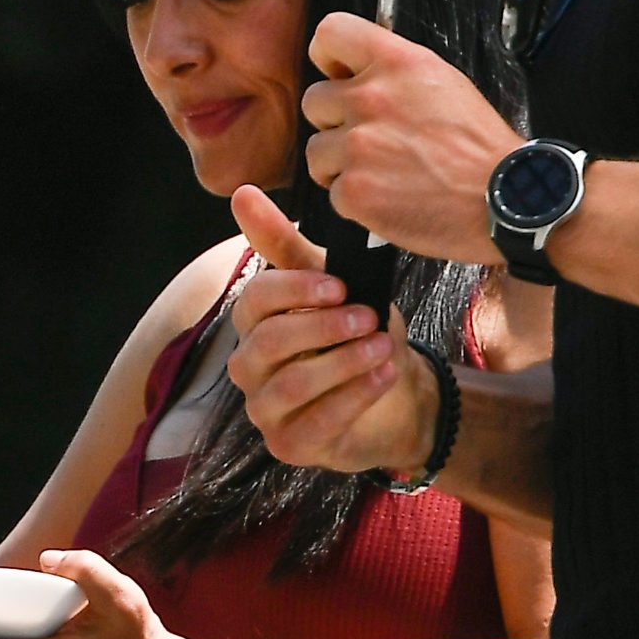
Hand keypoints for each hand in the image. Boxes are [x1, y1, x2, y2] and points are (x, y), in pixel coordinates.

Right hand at [225, 187, 437, 474]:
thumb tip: (241, 192)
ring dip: (342, 363)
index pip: (255, 300)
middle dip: (322, 328)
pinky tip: (383, 375)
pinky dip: (354, 396)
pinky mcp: (290, 446)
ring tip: (382, 347)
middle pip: (268, 343)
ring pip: (291, 385)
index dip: (295, 291)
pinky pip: (315, 423)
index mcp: (254, 323)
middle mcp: (249, 367)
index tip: (340, 287)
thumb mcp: (333, 282)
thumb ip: (285, 244)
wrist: (398, 391)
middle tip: (368, 318)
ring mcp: (265, 410)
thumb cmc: (359, 332)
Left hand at [301, 12, 524, 264]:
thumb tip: (362, 71)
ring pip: (316, 150)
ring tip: (383, 173)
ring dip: (341, 164)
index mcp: (398, 63)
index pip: (330, 33)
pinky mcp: (354, 190)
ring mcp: (358, 145)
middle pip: (314, 100)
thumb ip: (397, 74)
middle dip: (335, 122)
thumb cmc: (481, 150)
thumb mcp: (445, 83)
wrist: (505, 199)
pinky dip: (356, 200)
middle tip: (370, 139)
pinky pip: (333, 191)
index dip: (328, 57)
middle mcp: (372, 98)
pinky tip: (389, 196)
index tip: (338, 74)